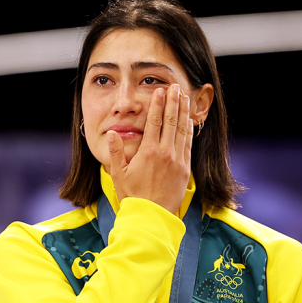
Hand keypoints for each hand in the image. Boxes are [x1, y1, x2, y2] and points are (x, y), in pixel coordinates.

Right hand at [107, 83, 192, 213]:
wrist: (151, 216)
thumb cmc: (132, 196)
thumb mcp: (118, 174)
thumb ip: (116, 152)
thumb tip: (112, 133)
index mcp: (148, 152)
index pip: (155, 122)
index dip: (158, 104)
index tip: (159, 91)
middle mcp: (165, 153)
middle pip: (171, 121)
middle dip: (173, 101)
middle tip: (175, 86)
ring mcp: (177, 161)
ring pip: (182, 130)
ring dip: (183, 112)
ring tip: (184, 97)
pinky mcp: (185, 169)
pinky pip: (188, 144)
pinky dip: (189, 130)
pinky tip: (189, 120)